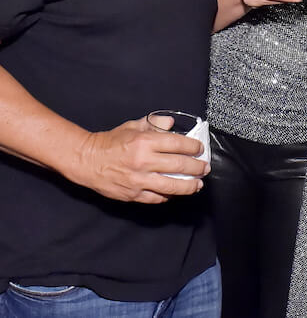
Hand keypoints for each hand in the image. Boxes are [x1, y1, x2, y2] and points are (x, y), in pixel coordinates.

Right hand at [69, 117, 209, 203]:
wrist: (86, 160)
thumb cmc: (111, 142)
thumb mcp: (133, 126)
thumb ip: (154, 124)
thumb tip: (171, 123)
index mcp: (145, 142)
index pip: (178, 144)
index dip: (193, 147)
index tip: (200, 149)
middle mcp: (144, 161)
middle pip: (180, 166)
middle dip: (197, 167)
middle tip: (205, 168)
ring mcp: (138, 180)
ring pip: (172, 186)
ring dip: (189, 186)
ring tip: (198, 184)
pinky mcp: (132, 195)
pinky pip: (156, 198)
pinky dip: (168, 196)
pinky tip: (175, 192)